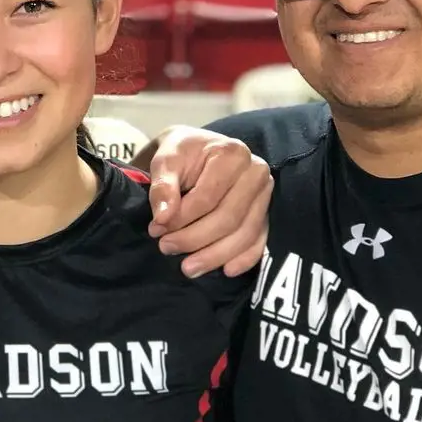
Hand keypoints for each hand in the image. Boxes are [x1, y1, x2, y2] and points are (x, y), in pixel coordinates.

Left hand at [146, 127, 270, 278]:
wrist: (197, 151)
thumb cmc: (182, 154)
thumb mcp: (166, 160)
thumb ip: (162, 186)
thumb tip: (162, 219)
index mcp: (232, 154)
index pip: (208, 196)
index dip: (181, 217)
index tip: (156, 228)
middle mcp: (256, 172)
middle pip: (229, 217)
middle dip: (195, 239)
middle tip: (167, 248)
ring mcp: (265, 194)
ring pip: (244, 233)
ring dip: (216, 255)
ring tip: (188, 267)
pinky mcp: (266, 212)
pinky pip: (259, 240)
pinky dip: (245, 259)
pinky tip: (226, 270)